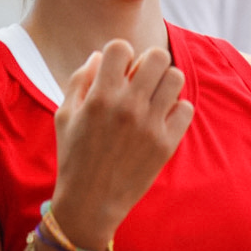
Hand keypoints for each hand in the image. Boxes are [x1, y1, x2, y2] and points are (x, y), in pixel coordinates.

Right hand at [50, 40, 193, 249]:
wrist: (89, 204)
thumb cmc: (74, 157)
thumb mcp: (64, 115)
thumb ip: (80, 79)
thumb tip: (100, 55)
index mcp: (100, 96)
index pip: (121, 47)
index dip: (120, 54)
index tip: (117, 71)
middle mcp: (128, 107)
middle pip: (157, 55)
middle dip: (149, 62)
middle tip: (141, 80)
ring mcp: (150, 125)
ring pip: (175, 78)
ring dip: (164, 83)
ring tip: (153, 98)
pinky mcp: (166, 144)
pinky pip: (186, 108)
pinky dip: (176, 109)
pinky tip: (161, 119)